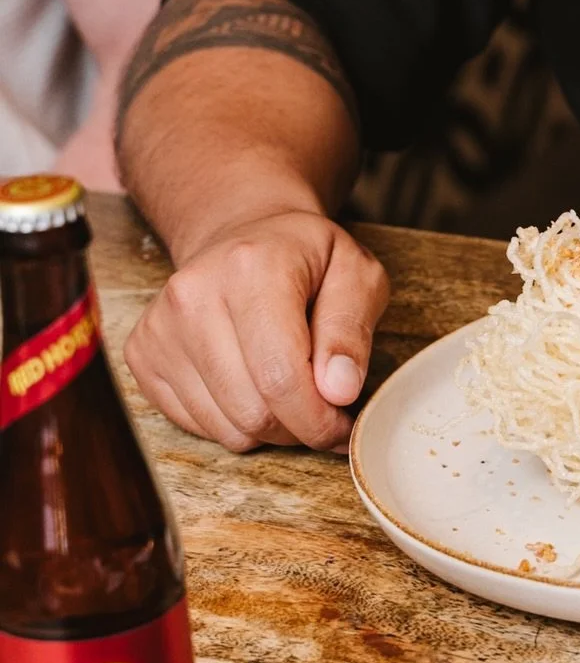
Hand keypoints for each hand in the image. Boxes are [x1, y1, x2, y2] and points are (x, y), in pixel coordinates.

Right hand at [125, 209, 389, 451]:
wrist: (241, 234)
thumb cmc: (306, 258)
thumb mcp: (356, 276)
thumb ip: (352, 332)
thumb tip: (339, 391)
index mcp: (252, 269)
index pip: (282, 378)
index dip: (320, 419)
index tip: (342, 424)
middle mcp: (193, 295)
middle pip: (252, 411)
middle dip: (298, 427)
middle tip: (321, 406)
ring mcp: (159, 327)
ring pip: (225, 427)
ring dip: (267, 428)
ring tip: (287, 390)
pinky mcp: (142, 354)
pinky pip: (196, 426)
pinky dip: (233, 421)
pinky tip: (250, 384)